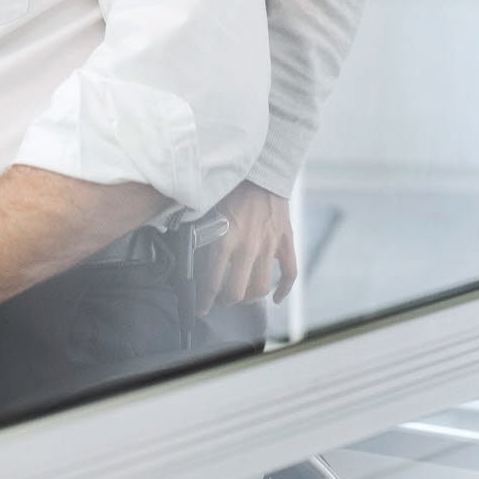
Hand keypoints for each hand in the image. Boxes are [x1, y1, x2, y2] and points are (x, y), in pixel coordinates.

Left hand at [194, 181, 297, 313]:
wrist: (262, 170)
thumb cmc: (230, 189)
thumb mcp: (208, 212)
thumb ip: (201, 236)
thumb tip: (188, 258)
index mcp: (224, 240)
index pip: (212, 283)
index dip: (205, 301)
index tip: (202, 309)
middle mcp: (247, 246)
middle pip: (237, 291)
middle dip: (227, 300)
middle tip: (222, 299)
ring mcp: (270, 246)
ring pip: (261, 287)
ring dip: (250, 297)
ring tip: (242, 295)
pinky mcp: (286, 242)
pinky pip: (290, 274)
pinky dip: (283, 290)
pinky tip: (275, 298)